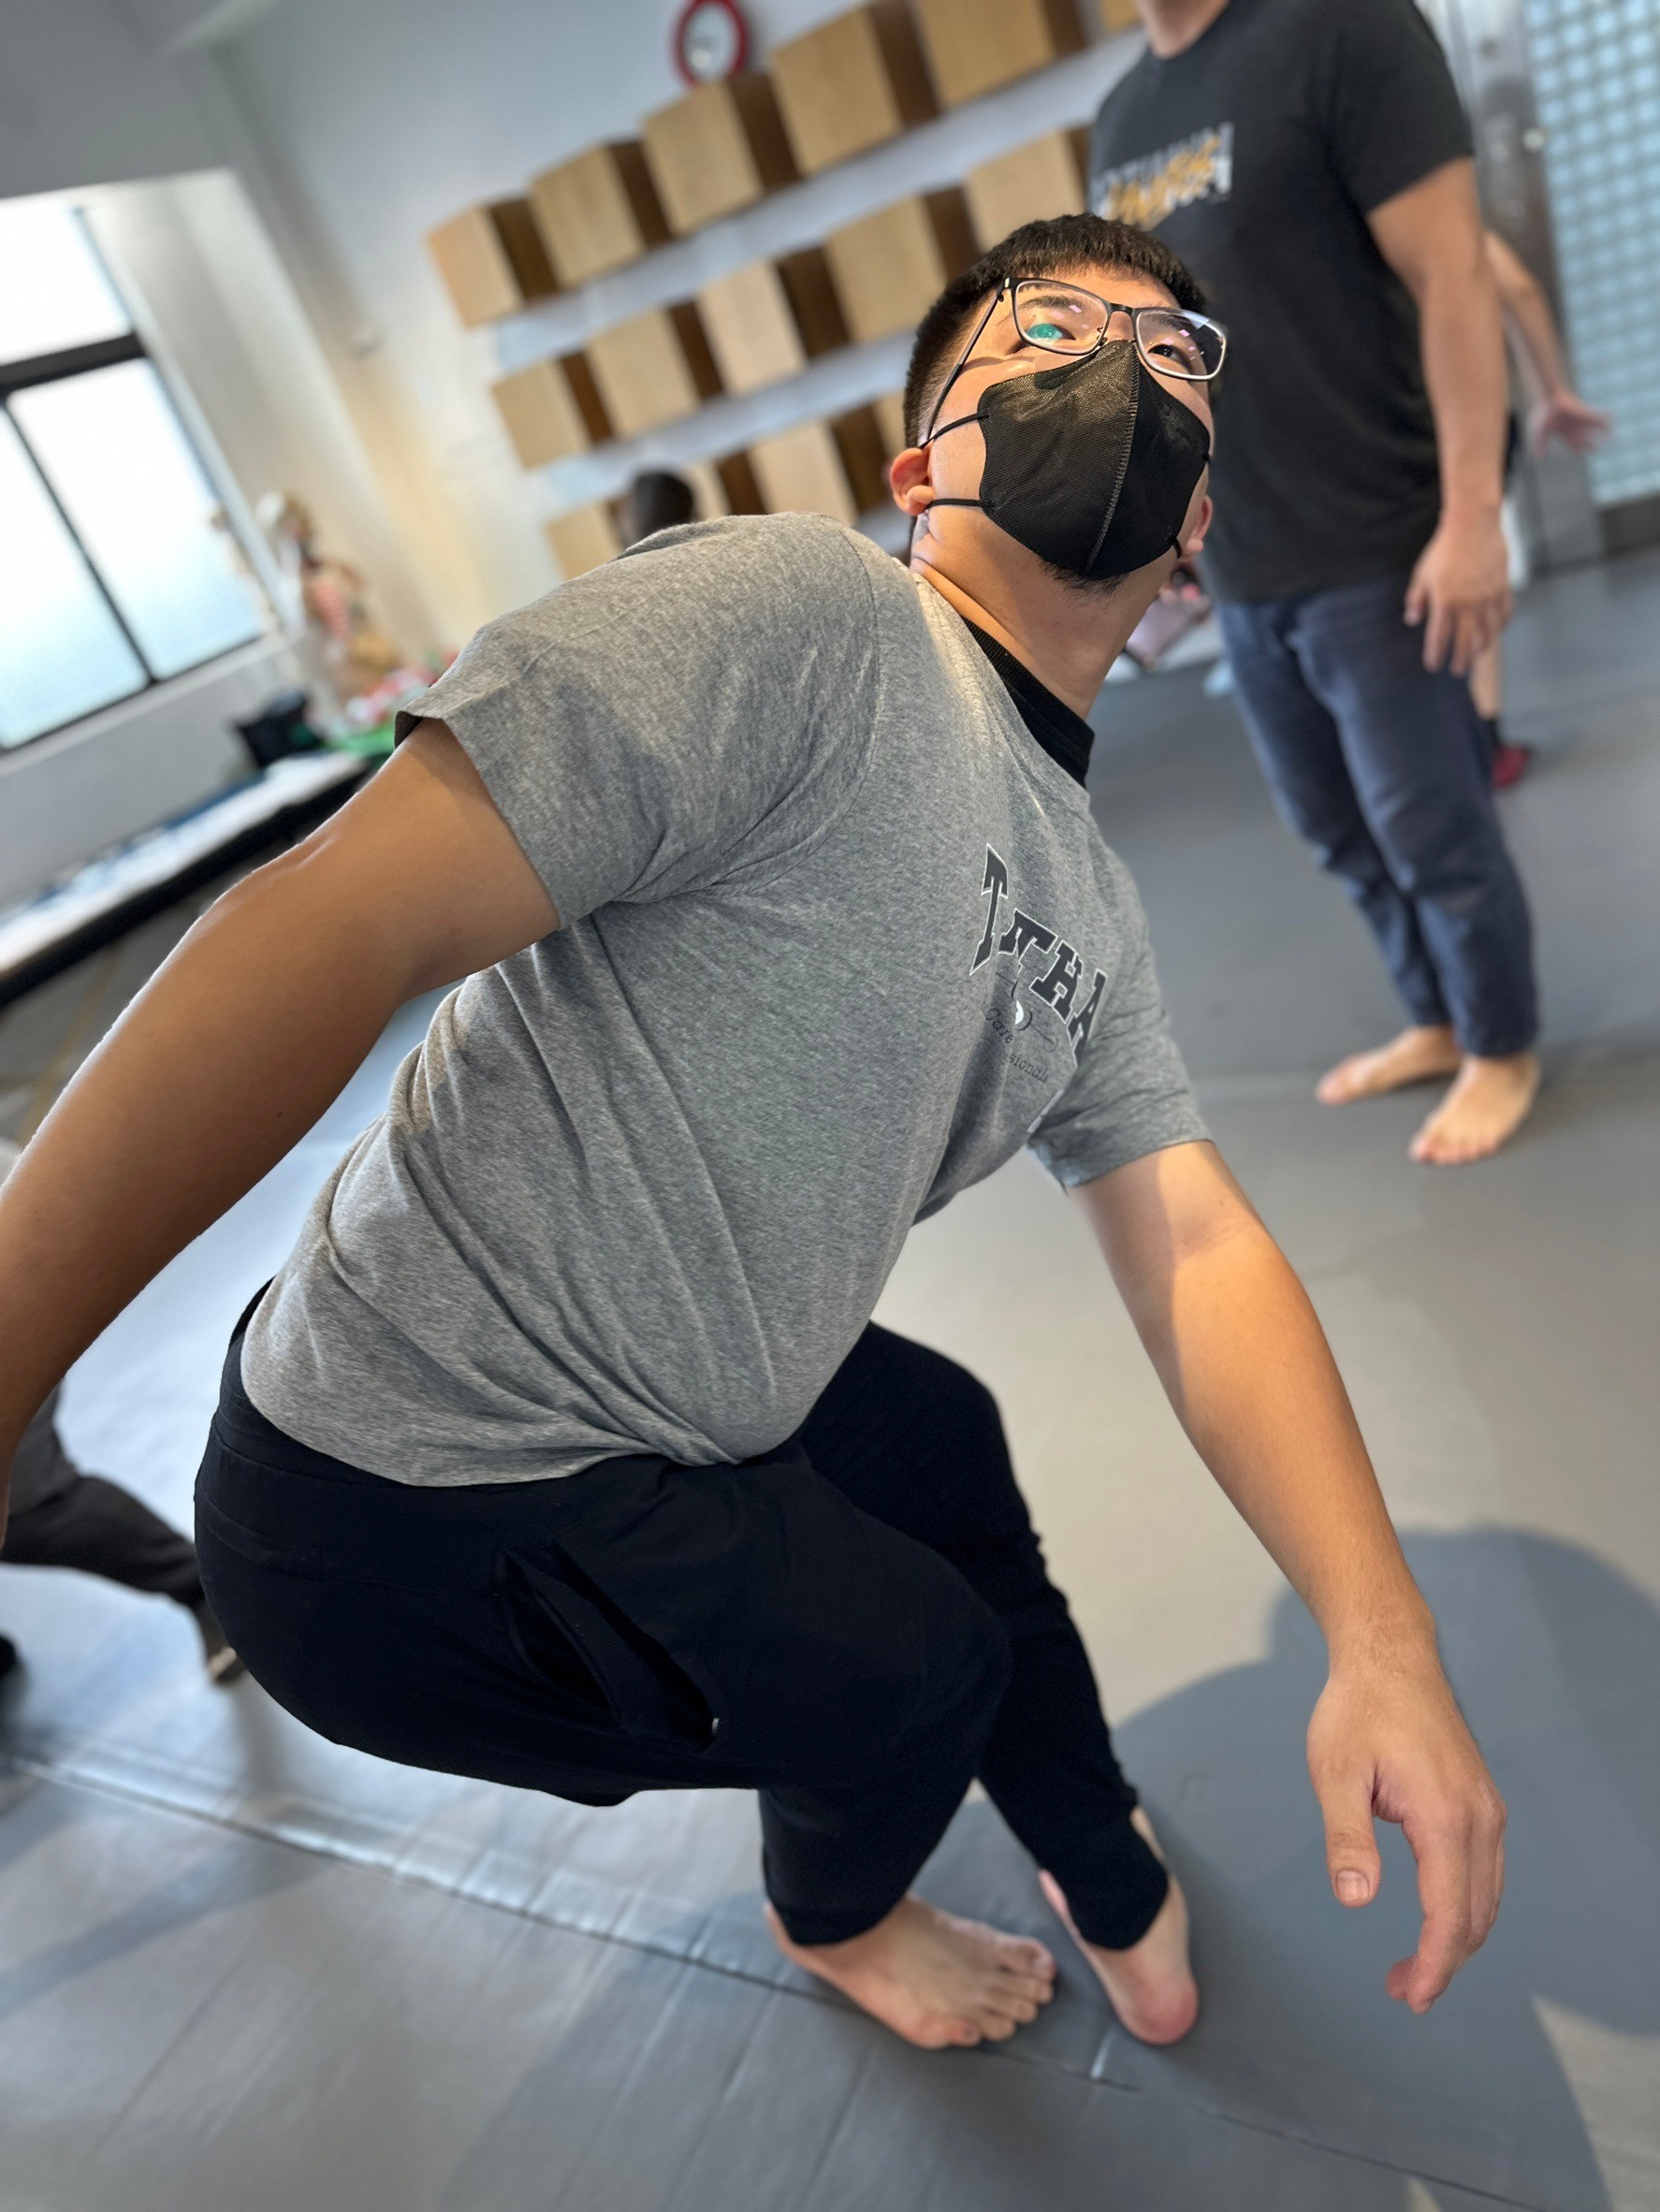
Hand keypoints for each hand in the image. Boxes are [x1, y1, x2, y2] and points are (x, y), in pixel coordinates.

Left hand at [1306, 1645, 1505, 2011]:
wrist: (1390, 1656)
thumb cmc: (1357, 1710)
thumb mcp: (1336, 1773)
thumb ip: (1347, 1838)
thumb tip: (1357, 1900)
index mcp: (1445, 1817)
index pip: (1450, 1914)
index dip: (1432, 1964)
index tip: (1409, 1996)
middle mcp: (1480, 1818)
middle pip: (1476, 1916)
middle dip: (1443, 1962)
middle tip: (1402, 1991)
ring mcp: (1487, 1808)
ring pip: (1486, 1897)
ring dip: (1457, 1938)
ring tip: (1413, 1967)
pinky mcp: (1483, 1801)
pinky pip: (1486, 1871)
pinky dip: (1467, 1906)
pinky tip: (1437, 1915)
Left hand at [1404, 510, 1511, 676]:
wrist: (1473, 524)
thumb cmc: (1443, 549)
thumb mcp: (1422, 574)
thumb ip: (1417, 599)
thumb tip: (1412, 621)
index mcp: (1445, 602)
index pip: (1439, 638)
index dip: (1435, 655)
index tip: (1433, 666)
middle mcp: (1468, 604)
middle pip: (1465, 642)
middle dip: (1460, 660)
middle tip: (1457, 671)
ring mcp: (1488, 597)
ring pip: (1488, 632)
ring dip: (1482, 647)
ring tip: (1476, 656)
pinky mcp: (1503, 588)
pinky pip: (1504, 614)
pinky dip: (1500, 626)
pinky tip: (1495, 632)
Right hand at [1527, 389, 1611, 456]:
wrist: (1549, 400)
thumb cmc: (1542, 416)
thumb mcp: (1538, 434)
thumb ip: (1539, 446)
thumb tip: (1540, 458)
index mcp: (1563, 433)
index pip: (1572, 445)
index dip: (1577, 450)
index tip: (1581, 452)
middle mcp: (1572, 427)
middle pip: (1584, 438)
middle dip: (1591, 444)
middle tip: (1599, 447)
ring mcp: (1579, 420)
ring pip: (1592, 427)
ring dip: (1602, 430)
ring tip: (1611, 435)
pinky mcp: (1584, 413)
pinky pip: (1597, 416)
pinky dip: (1604, 417)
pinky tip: (1613, 419)